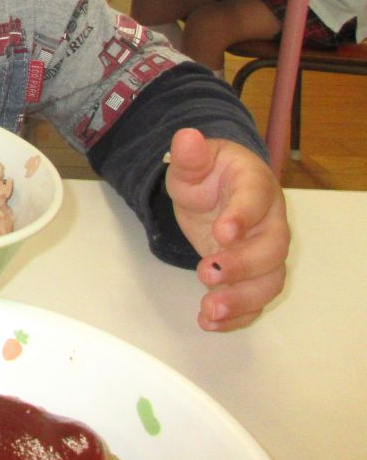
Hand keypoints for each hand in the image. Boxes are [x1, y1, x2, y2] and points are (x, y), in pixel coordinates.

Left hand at [165, 128, 287, 331]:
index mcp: (255, 185)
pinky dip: (237, 316)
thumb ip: (190, 155)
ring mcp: (264, 252)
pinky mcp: (253, 276)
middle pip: (271, 248)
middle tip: (208, 272)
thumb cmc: (209, 174)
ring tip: (209, 309)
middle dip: (242, 265)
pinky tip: (210, 322)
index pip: (256, 200)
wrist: (215, 190)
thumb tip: (186, 137)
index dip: (242, 216)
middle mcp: (269, 221)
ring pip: (269, 281)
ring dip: (241, 299)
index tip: (221, 232)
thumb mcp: (192, 162)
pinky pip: (255, 301)